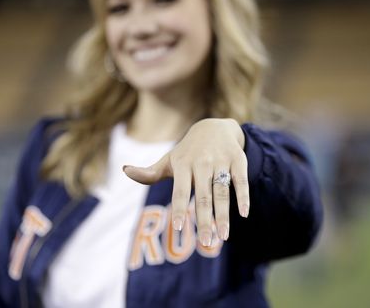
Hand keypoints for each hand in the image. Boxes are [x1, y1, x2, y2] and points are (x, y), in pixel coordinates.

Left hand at [123, 118, 249, 245]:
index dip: (180, 209)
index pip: (180, 191)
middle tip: (205, 242)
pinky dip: (243, 196)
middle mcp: (201, 163)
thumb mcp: (169, 160)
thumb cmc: (187, 152)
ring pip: (222, 191)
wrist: (214, 127)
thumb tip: (125, 171)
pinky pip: (241, 180)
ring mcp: (220, 161)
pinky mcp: (238, 159)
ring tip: (222, 236)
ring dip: (223, 215)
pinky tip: (244, 213)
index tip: (179, 228)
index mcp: (182, 165)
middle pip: (203, 196)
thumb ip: (149, 172)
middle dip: (204, 220)